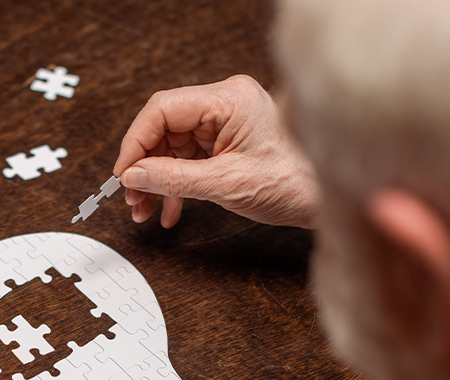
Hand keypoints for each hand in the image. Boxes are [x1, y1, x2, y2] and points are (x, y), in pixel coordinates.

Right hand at [113, 75, 321, 228]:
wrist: (326, 198)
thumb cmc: (294, 183)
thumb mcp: (225, 184)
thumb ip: (173, 179)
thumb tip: (133, 176)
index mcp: (229, 100)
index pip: (163, 109)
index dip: (136, 142)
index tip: (123, 173)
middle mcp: (226, 104)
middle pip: (164, 129)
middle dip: (144, 167)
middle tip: (133, 198)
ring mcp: (226, 123)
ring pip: (172, 147)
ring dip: (156, 181)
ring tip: (145, 209)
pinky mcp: (227, 142)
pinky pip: (188, 159)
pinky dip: (175, 185)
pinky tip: (169, 210)